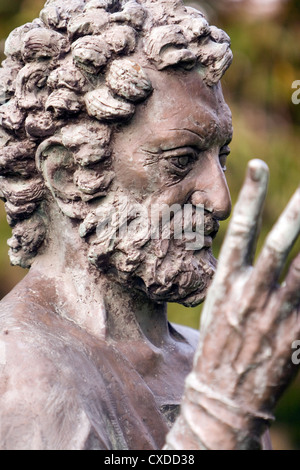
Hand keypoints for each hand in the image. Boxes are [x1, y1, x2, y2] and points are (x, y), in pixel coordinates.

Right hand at [166, 159, 299, 449]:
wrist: (223, 394)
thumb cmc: (219, 341)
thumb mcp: (217, 302)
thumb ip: (239, 273)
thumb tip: (255, 244)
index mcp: (229, 281)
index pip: (240, 230)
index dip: (251, 196)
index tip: (258, 165)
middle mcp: (252, 293)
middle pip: (279, 244)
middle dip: (297, 212)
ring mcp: (276, 315)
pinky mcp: (297, 336)